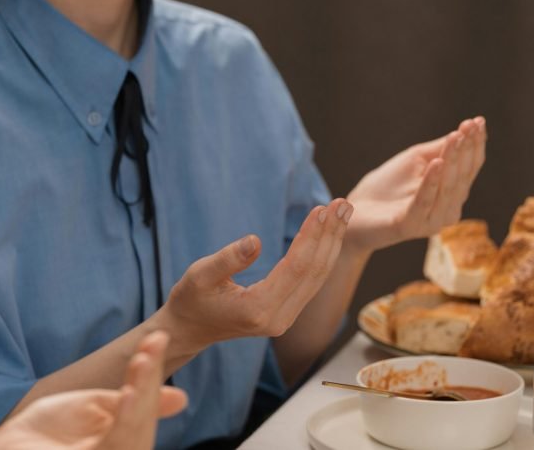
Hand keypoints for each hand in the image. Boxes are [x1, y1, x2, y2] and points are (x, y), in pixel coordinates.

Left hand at [0, 332, 186, 449]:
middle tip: (153, 344)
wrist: (5, 447)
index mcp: (122, 438)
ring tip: (144, 362)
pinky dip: (128, 417)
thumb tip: (180, 398)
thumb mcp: (94, 407)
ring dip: (143, 394)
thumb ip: (133, 400)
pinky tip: (131, 394)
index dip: (154, 374)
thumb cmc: (48, 430)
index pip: (146, 408)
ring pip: (136, 432)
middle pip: (145, 421)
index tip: (157, 338)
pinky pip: (117, 445)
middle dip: (151, 381)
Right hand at [158, 198, 352, 354]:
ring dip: (331, 243)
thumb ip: (228, 259)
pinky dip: (322, 254)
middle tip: (344, 204)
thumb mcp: (200, 275)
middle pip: (314, 272)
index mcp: (259, 310)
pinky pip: (311, 282)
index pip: (296, 268)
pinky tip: (330, 234)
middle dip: (330, 235)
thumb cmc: (191, 300)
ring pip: (317, 277)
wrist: (188, 329)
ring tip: (344, 212)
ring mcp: (285, 319)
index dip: (311, 236)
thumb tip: (255, 240)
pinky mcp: (286, 314)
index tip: (322, 209)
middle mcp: (278, 319)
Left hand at [345, 117, 485, 252]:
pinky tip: (436, 163)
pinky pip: (424, 202)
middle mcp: (448, 210)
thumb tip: (467, 128)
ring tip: (455, 137)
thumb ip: (441, 149)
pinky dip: (431, 183)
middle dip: (466, 149)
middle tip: (468, 126)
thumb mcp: (417, 160)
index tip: (478, 121)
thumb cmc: (388, 185)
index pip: (469, 167)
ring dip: (452, 161)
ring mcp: (431, 221)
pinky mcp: (410, 226)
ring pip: (447, 188)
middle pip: (462, 177)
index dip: (475, 144)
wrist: (356, 210)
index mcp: (452, 193)